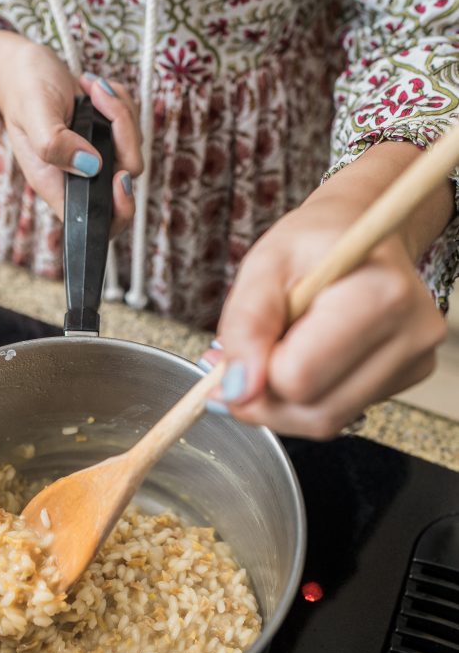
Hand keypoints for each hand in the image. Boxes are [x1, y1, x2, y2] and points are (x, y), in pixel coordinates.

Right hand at [0, 35, 141, 234]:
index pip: (95, 221)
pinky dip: (120, 102)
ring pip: (133, 148)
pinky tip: (94, 89)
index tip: (120, 177)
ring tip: (91, 89)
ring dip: (120, 112)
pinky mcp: (108, 137)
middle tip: (103, 103)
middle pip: (127, 178)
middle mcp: (79, 175)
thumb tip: (92, 166)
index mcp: (56, 183)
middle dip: (126, 138)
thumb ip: (55, 144)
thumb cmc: (22, 89)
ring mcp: (97, 157)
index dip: (118, 209)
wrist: (22, 67)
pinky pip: (131, 126)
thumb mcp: (33, 112)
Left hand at [203, 194, 446, 438]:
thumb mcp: (264, 264)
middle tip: (242, 360)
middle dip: (264, 396)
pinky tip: (303, 357)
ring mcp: (414, 361)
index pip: (300, 376)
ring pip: (326, 421)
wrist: (359, 230)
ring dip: (282, 402)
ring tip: (273, 351)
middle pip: (315, 412)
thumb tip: (238, 388)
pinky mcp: (408, 378)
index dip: (255, 371)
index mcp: (380, 295)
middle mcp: (411, 335)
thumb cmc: (314, 241)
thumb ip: (245, 325)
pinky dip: (307, 398)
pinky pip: (341, 413)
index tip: (242, 346)